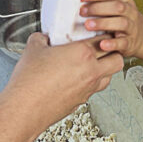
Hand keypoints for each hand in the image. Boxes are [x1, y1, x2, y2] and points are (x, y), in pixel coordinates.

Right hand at [0, 33, 123, 130]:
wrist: (24, 109)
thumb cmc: (30, 82)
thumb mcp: (33, 49)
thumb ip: (41, 39)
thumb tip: (43, 38)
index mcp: (82, 54)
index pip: (104, 39)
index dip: (103, 34)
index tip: (98, 32)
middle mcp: (91, 72)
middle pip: (117, 59)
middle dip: (113, 52)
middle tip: (103, 48)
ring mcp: (88, 89)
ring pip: (109, 77)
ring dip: (105, 69)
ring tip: (92, 63)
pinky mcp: (81, 102)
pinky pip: (94, 90)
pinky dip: (91, 83)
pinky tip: (78, 79)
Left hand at [81, 0, 142, 56]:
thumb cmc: (123, 20)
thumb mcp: (116, 8)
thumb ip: (102, 3)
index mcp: (125, 1)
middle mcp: (130, 13)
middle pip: (117, 7)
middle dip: (98, 8)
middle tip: (82, 11)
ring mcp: (132, 28)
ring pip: (121, 23)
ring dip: (103, 23)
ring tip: (88, 25)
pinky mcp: (130, 43)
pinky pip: (123, 42)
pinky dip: (112, 43)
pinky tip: (102, 44)